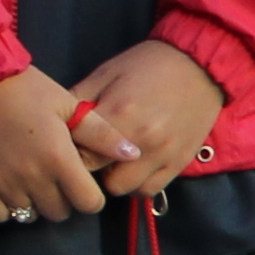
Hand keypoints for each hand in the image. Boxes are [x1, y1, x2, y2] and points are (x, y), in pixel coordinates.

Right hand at [0, 68, 105, 222]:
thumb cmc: (25, 88)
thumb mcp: (67, 104)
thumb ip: (101, 134)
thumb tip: (132, 154)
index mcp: (59, 159)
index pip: (88, 203)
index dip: (90, 196)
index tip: (82, 182)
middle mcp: (33, 178)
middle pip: (60, 213)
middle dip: (63, 199)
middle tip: (55, 177)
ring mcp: (3, 185)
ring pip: (30, 216)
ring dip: (35, 202)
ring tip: (30, 180)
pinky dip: (5, 208)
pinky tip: (7, 188)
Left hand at [60, 39, 224, 194]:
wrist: (200, 64)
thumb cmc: (147, 64)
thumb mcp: (106, 73)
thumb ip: (79, 100)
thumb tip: (54, 123)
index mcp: (118, 113)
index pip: (79, 154)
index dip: (68, 154)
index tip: (67, 147)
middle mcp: (141, 140)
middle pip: (98, 177)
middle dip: (88, 169)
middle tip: (89, 154)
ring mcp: (162, 155)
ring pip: (122, 189)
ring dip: (112, 178)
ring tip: (111, 162)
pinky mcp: (179, 163)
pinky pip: (149, 190)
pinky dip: (136, 184)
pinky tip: (132, 168)